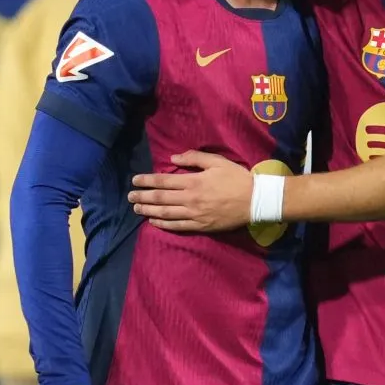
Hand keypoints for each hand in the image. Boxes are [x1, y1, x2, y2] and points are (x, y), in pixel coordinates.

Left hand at [128, 152, 251, 231]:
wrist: (255, 201)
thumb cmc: (236, 178)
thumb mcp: (217, 161)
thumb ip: (194, 158)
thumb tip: (173, 159)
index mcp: (193, 181)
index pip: (163, 181)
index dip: (147, 181)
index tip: (135, 180)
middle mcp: (190, 198)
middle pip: (160, 198)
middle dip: (142, 197)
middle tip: (130, 196)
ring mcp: (195, 214)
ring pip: (165, 213)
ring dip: (148, 211)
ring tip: (136, 208)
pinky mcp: (201, 226)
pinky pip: (177, 226)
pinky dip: (163, 224)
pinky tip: (153, 221)